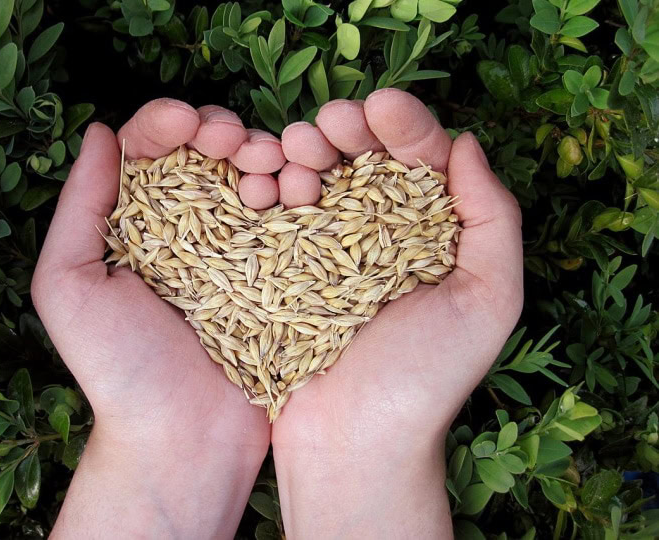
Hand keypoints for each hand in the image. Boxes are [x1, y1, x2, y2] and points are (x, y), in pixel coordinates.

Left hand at [31, 101, 273, 537]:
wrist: (181, 440)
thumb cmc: (117, 369)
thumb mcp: (70, 284)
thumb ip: (79, 208)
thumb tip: (102, 132)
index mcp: (137, 225)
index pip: (153, 150)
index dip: (169, 122)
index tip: (188, 124)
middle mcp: (190, 230)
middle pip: (210, 155)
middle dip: (224, 132)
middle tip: (236, 143)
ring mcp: (240, 253)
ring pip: (256, 178)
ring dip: (266, 154)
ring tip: (270, 165)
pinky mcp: (281, 277)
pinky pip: (293, 220)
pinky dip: (298, 192)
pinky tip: (299, 188)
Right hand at [270, 90, 523, 537]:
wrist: (354, 443)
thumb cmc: (427, 379)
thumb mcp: (488, 301)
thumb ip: (494, 220)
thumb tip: (467, 144)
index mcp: (429, 232)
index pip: (419, 159)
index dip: (401, 124)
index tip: (377, 105)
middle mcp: (376, 234)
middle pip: (360, 159)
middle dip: (343, 130)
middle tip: (322, 126)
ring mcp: (322, 250)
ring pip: (312, 179)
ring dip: (299, 153)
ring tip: (290, 153)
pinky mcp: (279, 270)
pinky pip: (270, 217)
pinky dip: (264, 189)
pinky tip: (259, 183)